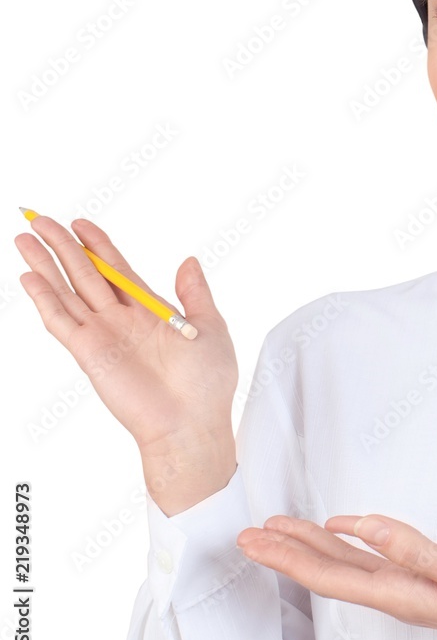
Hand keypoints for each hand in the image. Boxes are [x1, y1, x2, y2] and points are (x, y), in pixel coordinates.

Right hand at [14, 214, 237, 454]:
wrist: (192, 420)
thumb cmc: (207, 381)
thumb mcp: (209, 325)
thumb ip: (195, 292)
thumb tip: (188, 260)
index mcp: (150, 310)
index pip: (117, 270)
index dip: (98, 245)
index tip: (81, 223)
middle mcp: (121, 320)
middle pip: (86, 274)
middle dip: (63, 246)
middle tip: (40, 219)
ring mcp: (103, 335)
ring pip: (68, 291)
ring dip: (45, 265)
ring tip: (25, 238)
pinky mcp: (89, 353)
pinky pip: (61, 321)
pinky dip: (44, 299)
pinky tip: (29, 278)